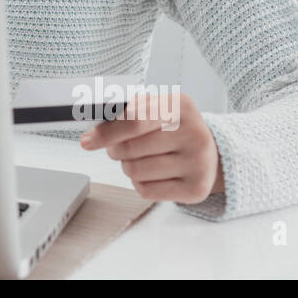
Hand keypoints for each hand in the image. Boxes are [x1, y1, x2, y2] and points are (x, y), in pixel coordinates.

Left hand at [78, 91, 223, 203]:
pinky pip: (146, 191)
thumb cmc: (173, 126)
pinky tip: (151, 173)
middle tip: (116, 148)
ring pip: (135, 171)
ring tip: (138, 159)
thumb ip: (126, 110)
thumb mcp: (156, 106)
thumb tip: (93, 128)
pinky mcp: (196, 190)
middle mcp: (195, 134)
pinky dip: (139, 183)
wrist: (211, 151)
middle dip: (114, 150)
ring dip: (127, 166)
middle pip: (131, 149)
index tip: (87, 141)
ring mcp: (198, 164)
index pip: (134, 121)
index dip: (106, 133)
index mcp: (181, 106)